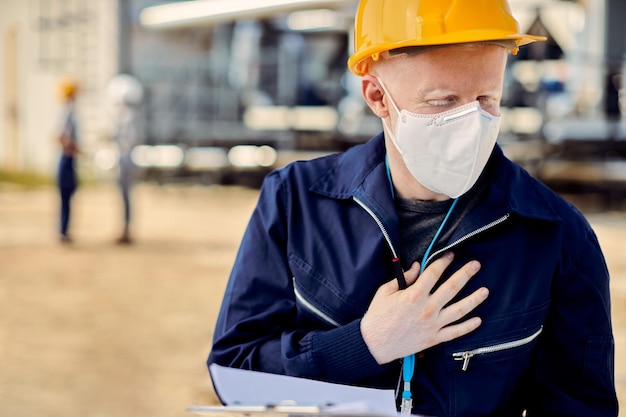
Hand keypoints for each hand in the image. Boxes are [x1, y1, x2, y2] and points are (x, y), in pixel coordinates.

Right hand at [360, 252, 487, 363]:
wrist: (374, 344)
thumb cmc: (377, 316)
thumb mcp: (385, 291)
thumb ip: (404, 278)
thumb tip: (416, 266)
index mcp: (414, 294)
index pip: (433, 273)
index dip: (443, 261)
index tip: (451, 255)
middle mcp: (427, 308)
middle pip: (452, 287)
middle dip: (465, 274)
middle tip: (476, 265)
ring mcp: (433, 324)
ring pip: (460, 310)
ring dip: (474, 299)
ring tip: (486, 291)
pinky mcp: (434, 338)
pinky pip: (455, 332)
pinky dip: (468, 327)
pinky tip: (478, 320)